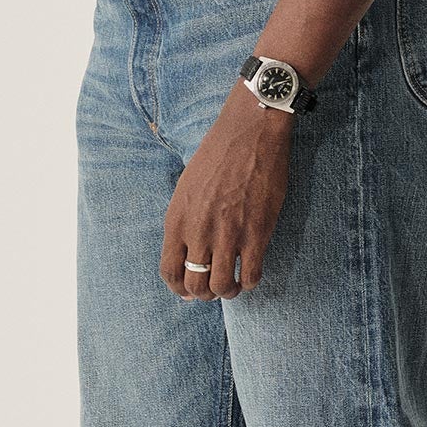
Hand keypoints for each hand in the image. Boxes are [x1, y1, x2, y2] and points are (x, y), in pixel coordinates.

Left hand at [159, 87, 293, 297]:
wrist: (249, 132)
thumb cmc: (217, 155)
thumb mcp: (186, 188)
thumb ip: (184, 221)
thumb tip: (188, 253)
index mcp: (177, 220)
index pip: (169, 272)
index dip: (179, 289)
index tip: (189, 291)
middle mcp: (198, 231)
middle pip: (195, 285)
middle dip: (203, 294)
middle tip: (214, 288)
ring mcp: (228, 234)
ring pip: (222, 286)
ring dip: (228, 292)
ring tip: (234, 285)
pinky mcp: (257, 232)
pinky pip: (251, 275)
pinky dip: (250, 282)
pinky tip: (251, 274)